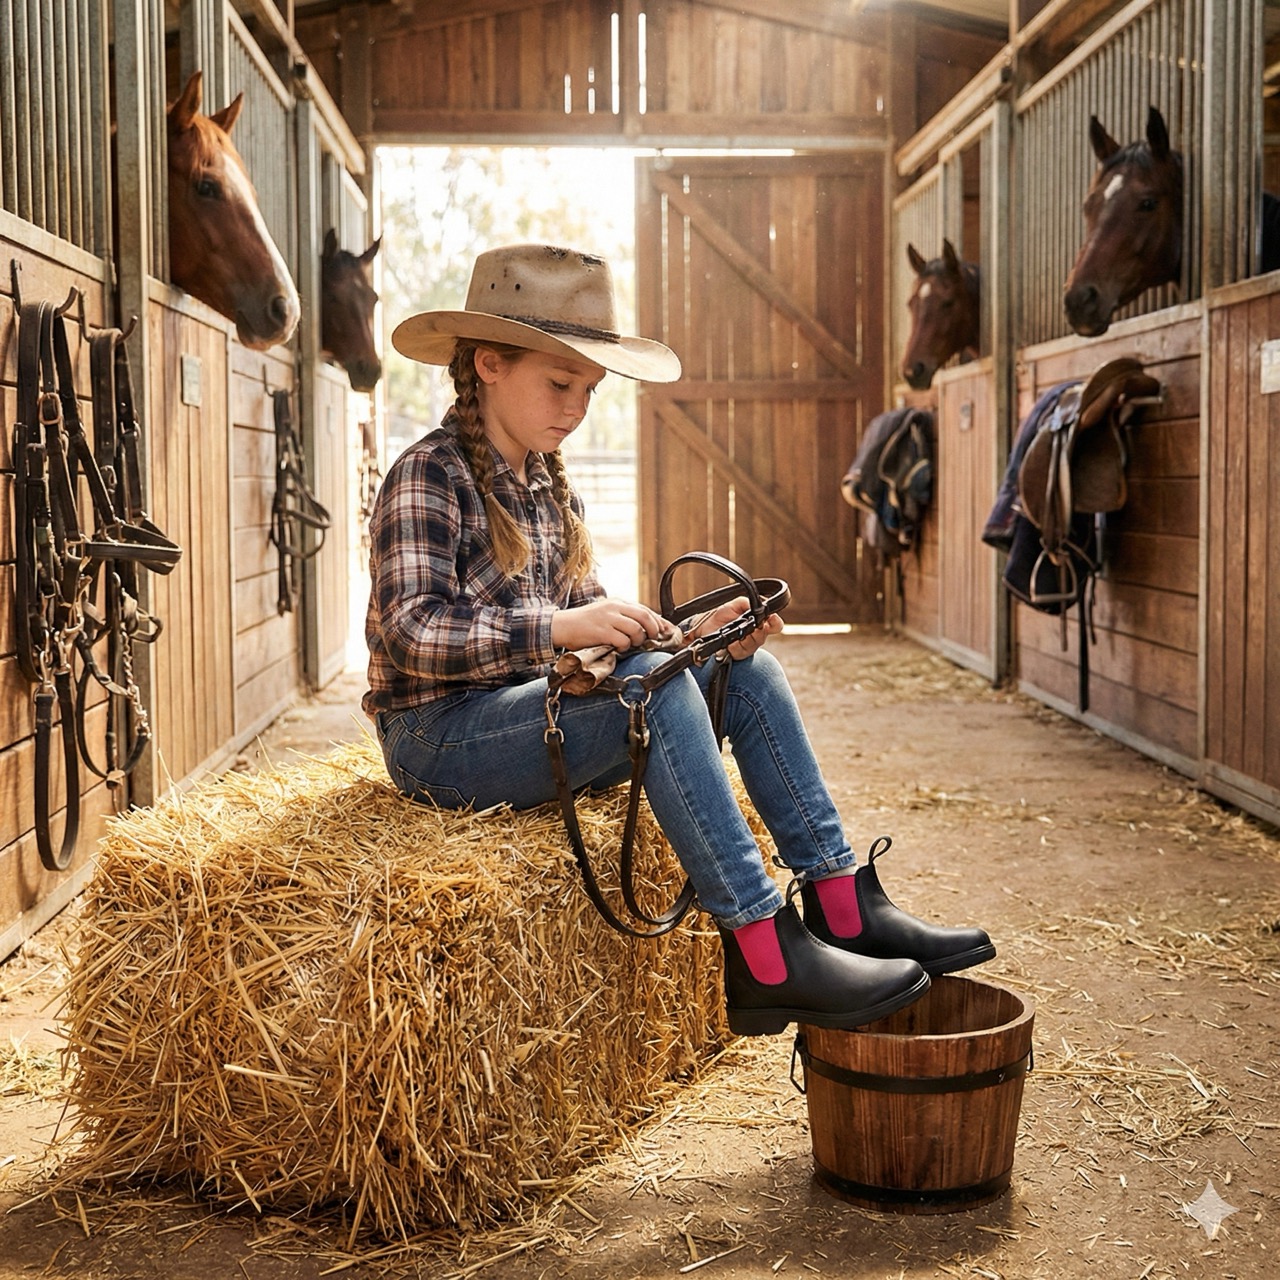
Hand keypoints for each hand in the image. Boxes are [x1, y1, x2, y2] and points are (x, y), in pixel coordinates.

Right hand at [551, 597, 675, 651]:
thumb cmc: (584, 623)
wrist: (561, 626)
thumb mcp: (606, 614)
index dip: (658, 621)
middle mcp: (614, 607)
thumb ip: (623, 618)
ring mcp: (608, 618)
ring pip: (636, 629)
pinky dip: (624, 647)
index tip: (666, 631)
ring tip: (630, 644)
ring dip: (638, 640)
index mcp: (617, 602)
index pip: (645, 609)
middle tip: (653, 639)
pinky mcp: (602, 631)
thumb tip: (645, 628)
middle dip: (654, 629)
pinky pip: (623, 640)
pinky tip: (617, 648)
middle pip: (645, 616)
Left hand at [687, 595, 783, 659]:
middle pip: (763, 638)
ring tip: (736, 634)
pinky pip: (739, 653)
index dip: (775, 623)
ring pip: (751, 646)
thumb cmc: (724, 615)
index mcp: (759, 623)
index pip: (775, 625)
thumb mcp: (737, 604)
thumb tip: (759, 606)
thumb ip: (749, 603)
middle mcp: (755, 636)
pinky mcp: (736, 656)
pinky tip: (729, 644)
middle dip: (757, 633)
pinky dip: (734, 647)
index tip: (771, 619)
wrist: (705, 625)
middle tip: (752, 628)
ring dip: (744, 640)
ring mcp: (746, 647)